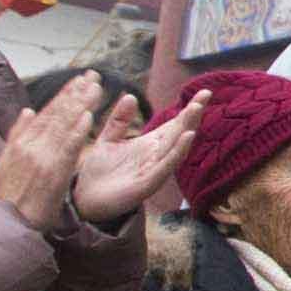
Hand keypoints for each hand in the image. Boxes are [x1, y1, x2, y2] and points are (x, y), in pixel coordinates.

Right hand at [0, 78, 95, 231]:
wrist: (10, 220)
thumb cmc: (10, 194)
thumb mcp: (6, 160)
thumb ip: (18, 133)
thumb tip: (29, 110)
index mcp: (22, 142)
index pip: (47, 112)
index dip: (64, 95)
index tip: (78, 81)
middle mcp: (32, 145)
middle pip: (57, 114)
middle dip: (76, 93)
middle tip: (93, 76)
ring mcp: (43, 157)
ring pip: (64, 126)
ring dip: (81, 105)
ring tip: (96, 88)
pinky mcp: (54, 172)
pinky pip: (68, 148)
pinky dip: (78, 131)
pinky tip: (89, 117)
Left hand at [68, 93, 192, 229]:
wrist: (84, 199)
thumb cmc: (99, 172)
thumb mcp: (108, 140)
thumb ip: (119, 120)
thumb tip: (130, 96)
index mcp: (149, 144)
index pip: (174, 124)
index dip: (188, 109)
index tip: (204, 92)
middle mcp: (156, 156)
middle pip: (179, 132)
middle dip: (193, 114)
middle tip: (206, 94)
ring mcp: (154, 170)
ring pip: (176, 147)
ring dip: (188, 128)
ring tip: (197, 109)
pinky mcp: (148, 184)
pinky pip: (166, 166)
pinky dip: (178, 152)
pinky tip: (187, 137)